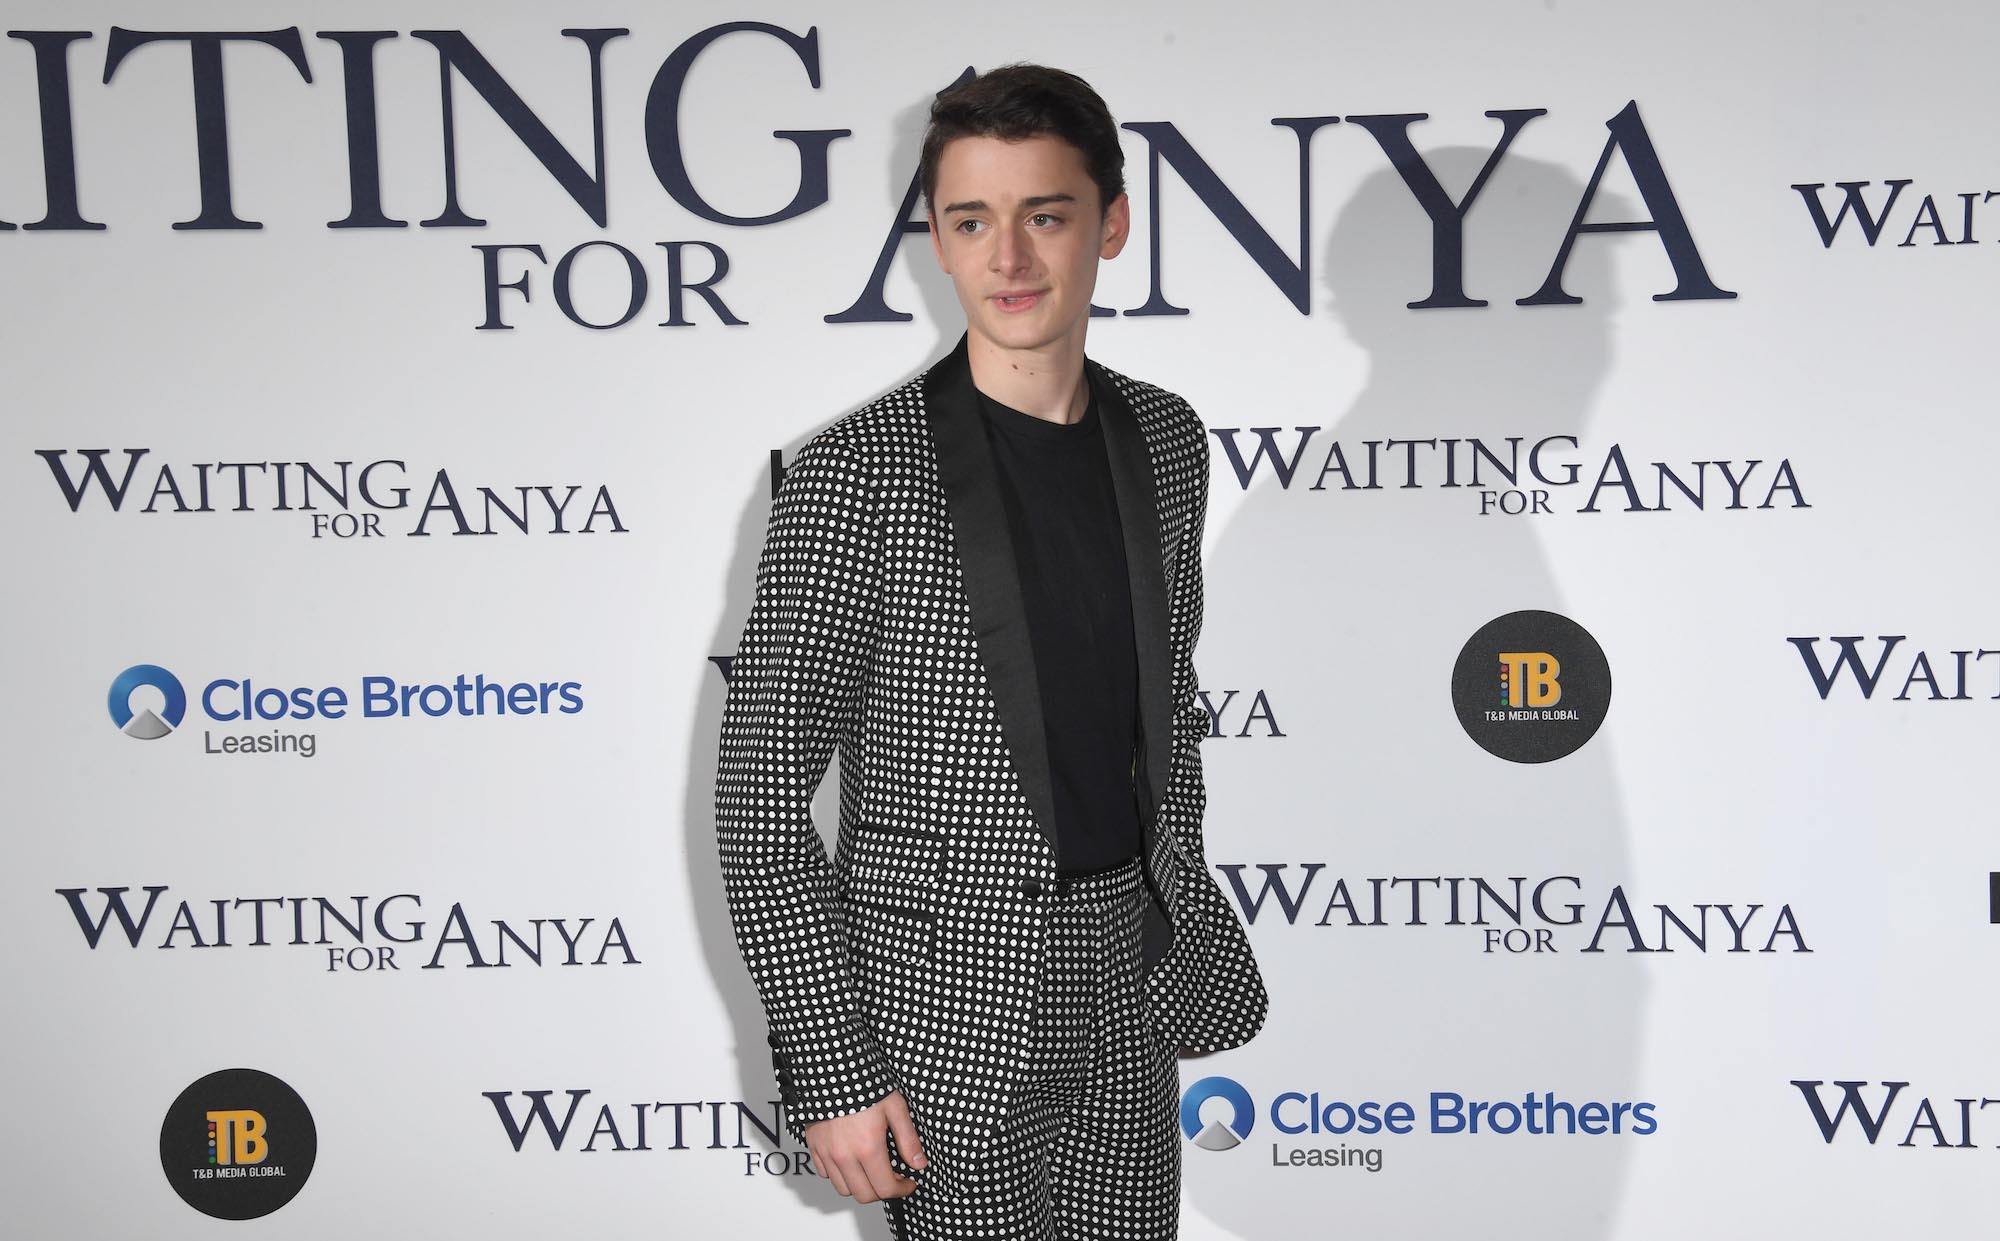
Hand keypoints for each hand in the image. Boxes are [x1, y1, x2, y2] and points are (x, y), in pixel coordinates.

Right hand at [804, 1089, 928, 1202]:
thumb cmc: (865, 1082)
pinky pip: (825, 1174)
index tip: (908, 1182)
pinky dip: (840, 1174)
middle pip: (864, 1195)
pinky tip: (851, 1160)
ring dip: (861, 1185)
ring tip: (872, 1170)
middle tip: (893, 1178)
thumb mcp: (895, 1107)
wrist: (832, 1066)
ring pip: (844, 1189)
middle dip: (882, 1191)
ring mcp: (827, 1153)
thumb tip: (919, 1163)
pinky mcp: (814, 1146)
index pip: (885, 1189)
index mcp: (868, 1148)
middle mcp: (844, 1156)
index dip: (902, 1190)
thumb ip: (908, 1139)